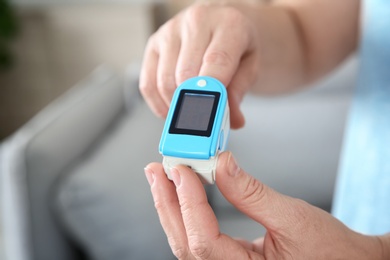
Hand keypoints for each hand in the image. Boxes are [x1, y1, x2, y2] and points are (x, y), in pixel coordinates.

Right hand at [139, 3, 260, 128]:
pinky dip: (159, 103)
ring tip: (190, 111)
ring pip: (165, 81)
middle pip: (186, 75)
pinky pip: (148, 83)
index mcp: (227, 23)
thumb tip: (231, 119)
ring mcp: (170, 32)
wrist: (222, 20)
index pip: (216, 60)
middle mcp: (196, 22)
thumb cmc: (236, 43)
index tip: (212, 111)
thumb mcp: (250, 64)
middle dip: (194, 103)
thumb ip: (240, 90)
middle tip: (204, 118)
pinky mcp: (153, 44)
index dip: (212, 90)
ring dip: (176, 105)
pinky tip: (172, 108)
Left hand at [144, 152, 385, 258]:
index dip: (188, 202)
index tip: (180, 170)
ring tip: (163, 178)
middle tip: (156, 171)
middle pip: (186, 242)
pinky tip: (183, 194)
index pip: (202, 241)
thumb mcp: (291, 218)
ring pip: (189, 241)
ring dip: (173, 207)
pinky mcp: (231, 257)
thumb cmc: (328, 249)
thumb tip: (221, 164)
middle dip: (167, 204)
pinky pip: (200, 237)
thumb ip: (251, 194)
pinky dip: (188, 213)